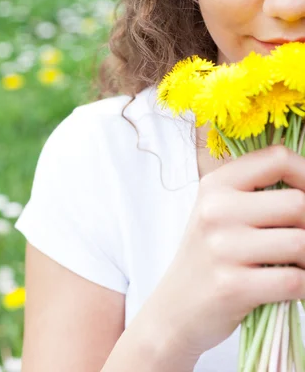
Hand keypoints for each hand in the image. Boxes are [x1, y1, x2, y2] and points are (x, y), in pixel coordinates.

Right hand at [145, 145, 304, 360]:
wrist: (174, 309)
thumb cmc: (209, 257)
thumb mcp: (220, 212)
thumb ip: (258, 193)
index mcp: (216, 184)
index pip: (277, 158)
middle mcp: (216, 210)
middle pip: (297, 203)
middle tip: (301, 241)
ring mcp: (222, 247)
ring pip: (301, 243)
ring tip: (298, 264)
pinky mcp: (231, 286)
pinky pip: (294, 281)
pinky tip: (293, 285)